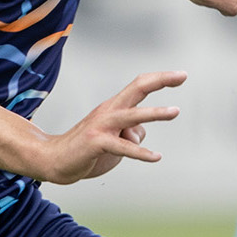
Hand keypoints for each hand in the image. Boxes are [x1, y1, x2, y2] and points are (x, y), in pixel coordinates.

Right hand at [33, 71, 184, 183]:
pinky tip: (156, 157)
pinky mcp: (96, 143)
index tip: (181, 75)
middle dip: (160, 80)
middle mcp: (109, 111)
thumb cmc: (89, 148)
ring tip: (175, 111)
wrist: (55, 160)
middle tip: (182, 75)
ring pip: (132, 115)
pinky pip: (123, 147)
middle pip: (137, 89)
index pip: (139, 86)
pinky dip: (140, 152)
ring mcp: (101, 126)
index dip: (160, 79)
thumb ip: (133, 134)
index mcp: (115, 107)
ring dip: (155, 113)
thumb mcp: (117, 139)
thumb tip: (142, 132)